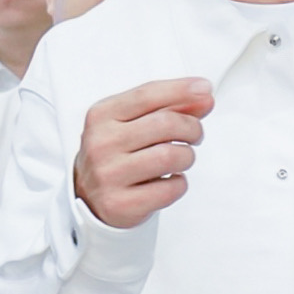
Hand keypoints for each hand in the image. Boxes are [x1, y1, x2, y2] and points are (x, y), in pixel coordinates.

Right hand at [74, 79, 215, 229]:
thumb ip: (167, 107)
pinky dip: (179, 183)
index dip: (181, 90)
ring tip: (181, 158)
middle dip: (192, 127)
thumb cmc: (117, 154)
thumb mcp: (133, 123)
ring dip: (187, 157)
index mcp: (101, 116)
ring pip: (170, 156)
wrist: (88, 197)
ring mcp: (108, 175)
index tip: (205, 90)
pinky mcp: (120, 203)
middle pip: (165, 124)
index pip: (147, 95)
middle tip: (195, 135)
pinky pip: (169, 189)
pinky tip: (170, 180)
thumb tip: (203, 97)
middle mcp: (101, 143)